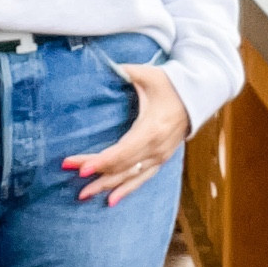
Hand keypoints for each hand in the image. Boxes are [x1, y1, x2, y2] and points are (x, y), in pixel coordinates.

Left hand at [63, 65, 189, 205]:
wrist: (197, 95)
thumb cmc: (170, 83)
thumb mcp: (148, 75)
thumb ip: (124, 71)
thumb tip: (102, 65)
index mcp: (152, 128)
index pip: (122, 152)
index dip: (101, 161)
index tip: (80, 168)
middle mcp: (156, 148)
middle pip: (121, 166)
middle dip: (95, 172)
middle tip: (70, 174)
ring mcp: (159, 156)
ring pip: (129, 176)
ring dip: (105, 186)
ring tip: (82, 195)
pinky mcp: (160, 159)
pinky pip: (141, 179)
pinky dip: (126, 190)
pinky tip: (110, 201)